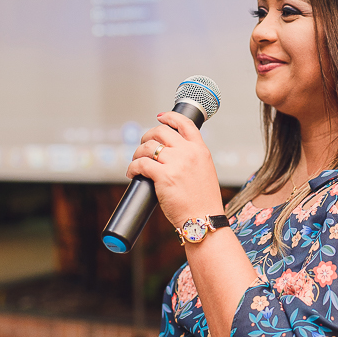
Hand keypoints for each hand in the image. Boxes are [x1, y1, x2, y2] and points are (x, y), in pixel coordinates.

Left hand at [126, 110, 223, 228]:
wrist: (203, 220)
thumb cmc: (203, 201)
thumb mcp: (205, 171)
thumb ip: (192, 158)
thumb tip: (171, 152)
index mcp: (200, 150)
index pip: (185, 123)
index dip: (170, 116)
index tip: (160, 117)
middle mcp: (188, 153)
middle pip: (161, 131)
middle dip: (148, 136)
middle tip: (143, 146)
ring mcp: (176, 163)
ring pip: (148, 147)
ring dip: (138, 153)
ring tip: (136, 162)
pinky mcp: (163, 176)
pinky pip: (141, 164)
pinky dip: (133, 167)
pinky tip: (132, 173)